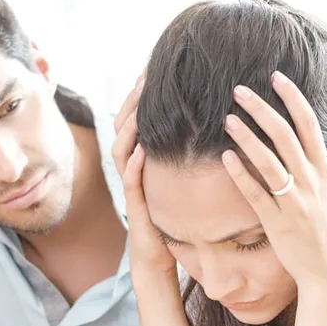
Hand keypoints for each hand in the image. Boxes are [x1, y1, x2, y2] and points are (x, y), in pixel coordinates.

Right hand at [111, 71, 177, 274]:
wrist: (157, 256)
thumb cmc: (170, 217)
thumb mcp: (175, 181)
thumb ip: (181, 157)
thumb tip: (205, 128)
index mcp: (141, 161)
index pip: (135, 121)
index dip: (141, 96)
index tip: (152, 69)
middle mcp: (131, 170)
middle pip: (123, 128)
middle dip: (132, 100)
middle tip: (144, 73)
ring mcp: (131, 188)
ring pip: (121, 151)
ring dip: (130, 126)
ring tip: (141, 103)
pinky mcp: (136, 208)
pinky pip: (132, 183)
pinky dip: (135, 165)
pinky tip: (143, 148)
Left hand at [222, 71, 326, 292]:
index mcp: (326, 170)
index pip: (309, 124)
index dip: (292, 98)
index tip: (275, 77)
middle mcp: (311, 182)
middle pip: (284, 136)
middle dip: (262, 109)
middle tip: (239, 91)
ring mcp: (293, 201)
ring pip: (268, 162)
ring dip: (247, 137)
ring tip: (228, 118)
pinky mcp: (276, 221)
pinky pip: (256, 194)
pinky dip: (241, 175)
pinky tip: (226, 157)